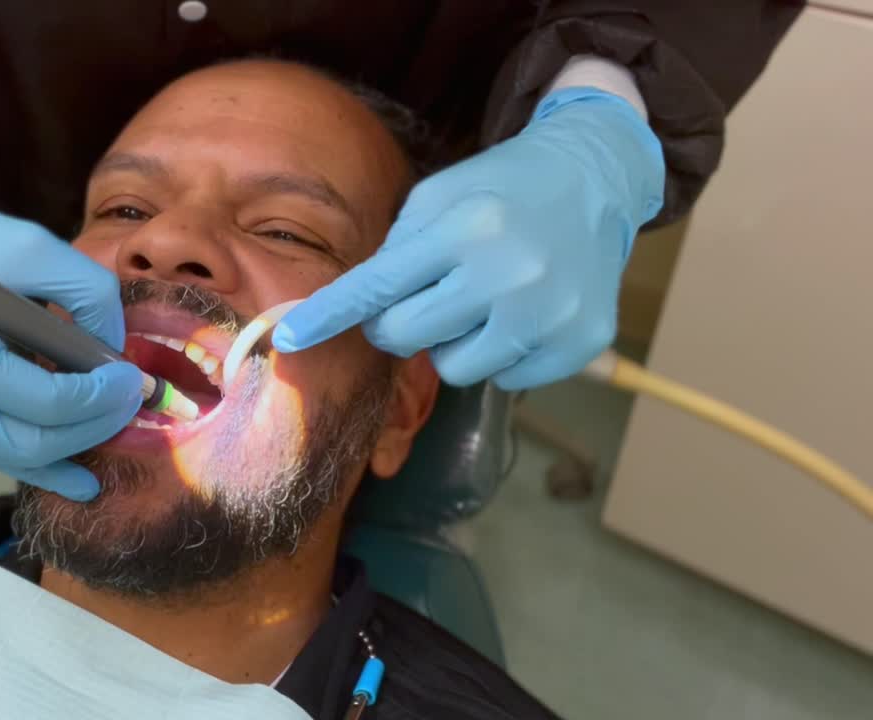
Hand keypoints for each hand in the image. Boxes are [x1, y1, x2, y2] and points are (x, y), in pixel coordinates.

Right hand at [0, 147, 140, 499]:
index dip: (102, 399)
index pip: (47, 404)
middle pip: (32, 445)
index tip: (135, 378)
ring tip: (112, 438)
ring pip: (11, 459)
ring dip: (69, 451)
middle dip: (93, 429)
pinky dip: (36, 455)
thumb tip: (117, 354)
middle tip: (132, 405)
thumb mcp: (32, 247)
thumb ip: (89, 295)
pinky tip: (76, 469)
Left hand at [273, 88, 664, 389]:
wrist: (595, 181)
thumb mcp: (439, 195)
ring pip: (454, 368)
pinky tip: (523, 312)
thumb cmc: (500, 189)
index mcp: (466, 228)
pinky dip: (502, 353)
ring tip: (482, 300)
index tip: (290, 337)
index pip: (378, 285)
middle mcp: (509, 274)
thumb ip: (397, 251)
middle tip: (421, 299)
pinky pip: (505, 378)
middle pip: (406, 336)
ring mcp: (549, 314)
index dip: (329, 315)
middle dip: (397, 325)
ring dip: (453, 342)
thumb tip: (359, 312)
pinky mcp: (578, 344)